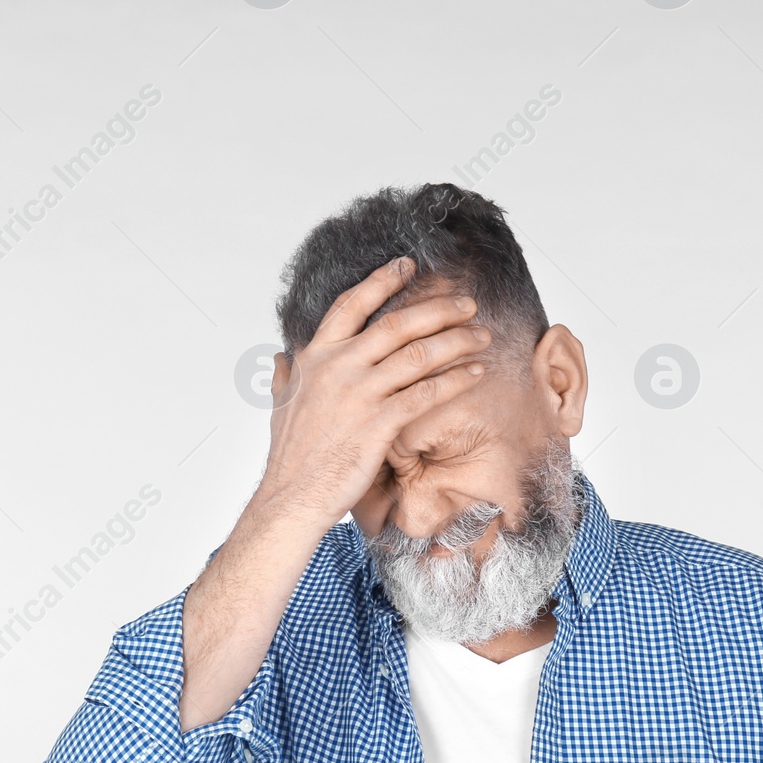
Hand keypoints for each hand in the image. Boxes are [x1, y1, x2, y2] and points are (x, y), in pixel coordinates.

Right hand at [255, 256, 492, 529]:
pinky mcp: (379, 423)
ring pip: (418, 355)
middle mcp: (337, 367)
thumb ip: (286, 376)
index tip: (408, 265)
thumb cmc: (290, 456)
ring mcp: (359, 394)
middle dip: (438, 309)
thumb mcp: (280, 405)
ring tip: (482, 336)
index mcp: (314, 357)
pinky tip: (475, 374)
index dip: (382, 281)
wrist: (292, 497)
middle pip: (396, 324)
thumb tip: (282, 355)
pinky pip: (427, 393)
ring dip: (456, 341)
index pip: (351, 305)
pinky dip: (455, 380)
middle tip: (468, 303)